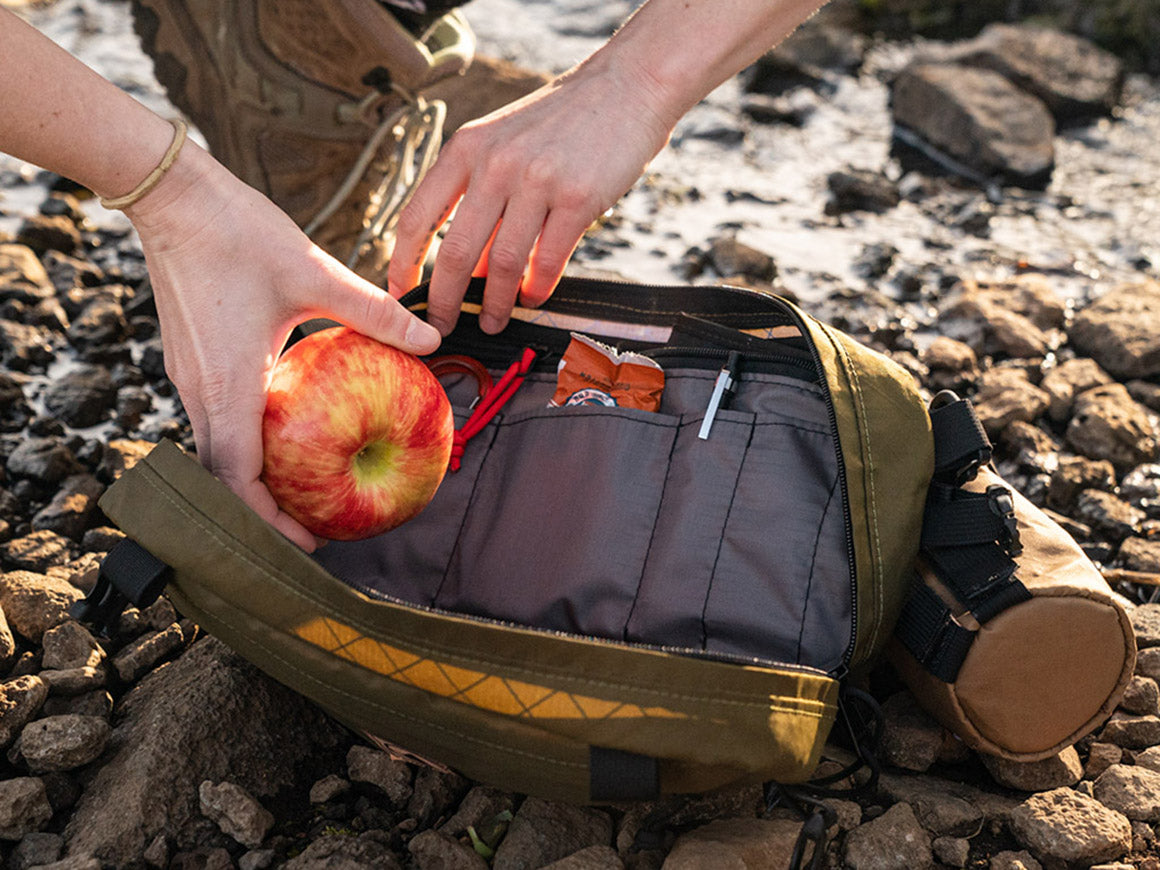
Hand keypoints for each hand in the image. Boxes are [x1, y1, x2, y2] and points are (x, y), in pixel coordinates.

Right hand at [126, 145, 440, 550]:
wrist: (171, 197)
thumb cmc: (238, 234)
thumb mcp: (315, 274)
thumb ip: (374, 311)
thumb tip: (432, 334)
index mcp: (228, 384)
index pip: (238, 478)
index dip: (270, 519)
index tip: (309, 539)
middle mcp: (201, 390)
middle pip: (225, 475)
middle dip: (266, 509)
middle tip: (314, 525)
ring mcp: (189, 376)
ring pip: (217, 449)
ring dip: (256, 477)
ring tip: (302, 489)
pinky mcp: (190, 360)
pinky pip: (216, 418)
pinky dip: (247, 442)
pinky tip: (285, 432)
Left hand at [387, 52, 676, 333]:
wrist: (626, 87)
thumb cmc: (562, 123)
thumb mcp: (504, 142)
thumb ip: (480, 194)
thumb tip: (466, 266)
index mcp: (466, 149)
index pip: (418, 217)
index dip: (402, 263)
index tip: (398, 294)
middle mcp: (495, 164)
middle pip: (455, 252)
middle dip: (444, 300)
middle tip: (440, 327)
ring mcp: (537, 181)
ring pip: (500, 264)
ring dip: (494, 304)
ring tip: (492, 323)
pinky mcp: (578, 198)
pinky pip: (546, 260)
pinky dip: (536, 288)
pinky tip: (532, 298)